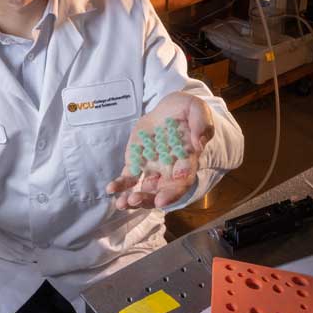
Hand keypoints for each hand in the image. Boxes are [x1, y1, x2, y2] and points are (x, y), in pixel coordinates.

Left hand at [106, 92, 214, 208]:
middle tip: (135, 201)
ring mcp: (152, 168)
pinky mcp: (136, 163)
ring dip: (133, 198)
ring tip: (122, 204)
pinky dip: (120, 185)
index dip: (172, 193)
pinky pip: (128, 178)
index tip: (161, 201)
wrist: (168, 109)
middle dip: (148, 199)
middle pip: (161, 191)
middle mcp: (169, 169)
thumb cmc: (186, 110)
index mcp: (187, 160)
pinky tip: (111, 189)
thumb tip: (198, 143)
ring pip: (143, 189)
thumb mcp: (197, 108)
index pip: (182, 182)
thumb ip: (201, 123)